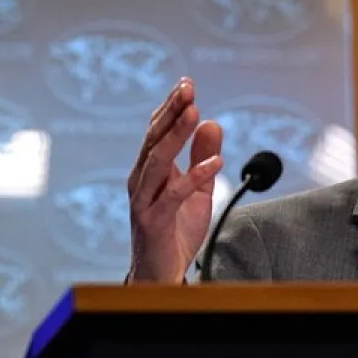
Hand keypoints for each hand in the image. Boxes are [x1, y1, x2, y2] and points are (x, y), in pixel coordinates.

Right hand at [126, 78, 222, 282]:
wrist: (162, 274)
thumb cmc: (175, 231)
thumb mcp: (197, 190)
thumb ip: (201, 158)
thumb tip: (212, 122)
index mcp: (149, 170)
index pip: (157, 131)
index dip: (171, 107)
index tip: (187, 83)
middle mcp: (141, 180)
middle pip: (154, 139)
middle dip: (171, 112)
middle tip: (187, 87)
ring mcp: (144, 200)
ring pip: (158, 161)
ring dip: (176, 135)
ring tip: (195, 112)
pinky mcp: (153, 221)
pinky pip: (174, 195)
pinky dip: (195, 176)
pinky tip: (216, 163)